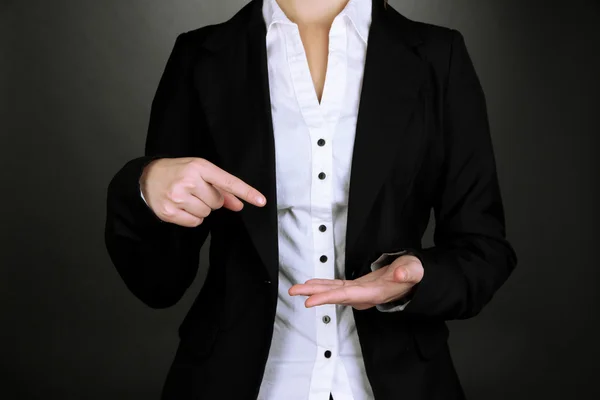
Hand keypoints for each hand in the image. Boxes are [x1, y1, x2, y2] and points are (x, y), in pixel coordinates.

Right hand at [140, 157, 265, 226]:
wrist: (146, 178)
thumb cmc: (178, 172)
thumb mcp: (200, 172)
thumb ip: (221, 187)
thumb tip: (239, 204)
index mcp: (199, 167)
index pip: (228, 181)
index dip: (246, 192)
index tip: (261, 201)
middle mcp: (189, 181)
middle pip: (218, 202)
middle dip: (212, 199)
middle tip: (197, 191)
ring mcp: (178, 197)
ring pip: (207, 213)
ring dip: (201, 209)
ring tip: (187, 198)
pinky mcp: (169, 212)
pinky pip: (195, 222)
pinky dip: (192, 217)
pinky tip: (182, 207)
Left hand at [288, 254, 423, 309]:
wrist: (413, 279)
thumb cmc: (413, 274)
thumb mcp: (414, 269)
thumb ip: (408, 272)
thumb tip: (399, 273)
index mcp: (374, 293)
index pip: (347, 296)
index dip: (327, 297)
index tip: (310, 301)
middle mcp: (364, 296)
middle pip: (335, 296)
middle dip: (314, 294)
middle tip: (294, 291)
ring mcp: (359, 292)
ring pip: (333, 291)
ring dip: (315, 290)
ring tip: (297, 288)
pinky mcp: (357, 287)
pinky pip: (337, 287)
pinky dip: (324, 285)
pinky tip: (312, 283)